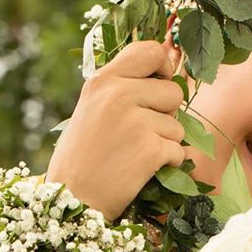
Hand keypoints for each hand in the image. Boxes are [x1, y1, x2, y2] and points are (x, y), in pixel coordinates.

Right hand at [46, 37, 186, 219]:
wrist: (72, 200)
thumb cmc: (83, 157)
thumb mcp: (93, 109)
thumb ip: (123, 88)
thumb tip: (170, 72)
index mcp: (103, 80)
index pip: (150, 50)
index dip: (164, 67)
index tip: (159, 84)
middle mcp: (118, 94)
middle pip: (174, 91)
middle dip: (167, 113)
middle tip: (141, 133)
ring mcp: (135, 121)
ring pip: (178, 124)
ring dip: (165, 142)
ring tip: (134, 155)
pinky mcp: (150, 149)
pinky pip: (178, 150)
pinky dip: (167, 164)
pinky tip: (142, 170)